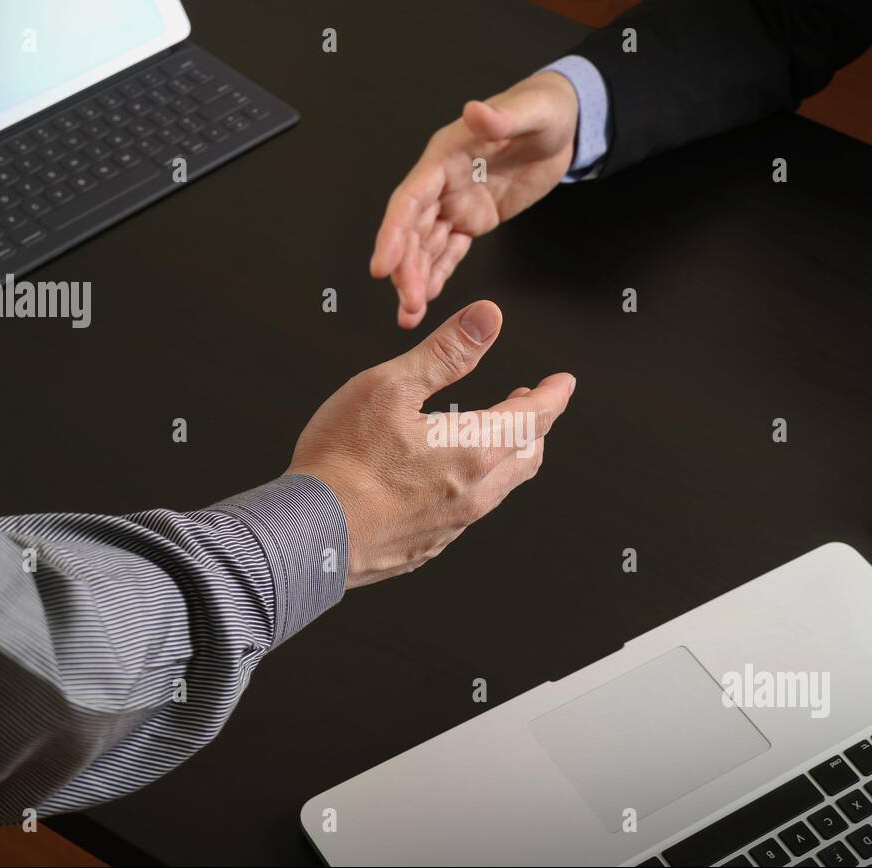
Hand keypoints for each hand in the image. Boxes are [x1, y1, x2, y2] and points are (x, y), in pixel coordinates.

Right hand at [286, 300, 575, 587]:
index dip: (553, 395)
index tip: (563, 383)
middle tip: (529, 403)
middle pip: (527, 455)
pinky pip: (469, 510)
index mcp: (474, 451)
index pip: (535, 418)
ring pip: (501, 487)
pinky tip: (449, 474)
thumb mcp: (391, 386)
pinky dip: (476, 483)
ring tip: (492, 434)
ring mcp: (452, 525)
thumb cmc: (342, 462)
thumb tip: (488, 318)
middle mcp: (473, 493)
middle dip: (535, 425)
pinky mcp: (428, 545)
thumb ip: (446, 352)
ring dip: (507, 455)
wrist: (309, 534)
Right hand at [370, 72, 579, 328]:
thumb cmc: (543, 109)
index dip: (393, 232)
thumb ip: (501, 117)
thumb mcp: (530, 111)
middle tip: (408, 303)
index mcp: (445, 155)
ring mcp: (455, 204)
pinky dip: (437, 275)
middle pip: (413, 231)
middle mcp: (442, 183)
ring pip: (426, 246)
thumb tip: (475, 112)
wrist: (563, 124)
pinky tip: (427, 300)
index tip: (383, 265)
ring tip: (410, 315)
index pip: (410, 198)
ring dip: (416, 279)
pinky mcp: (473, 220)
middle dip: (406, 268)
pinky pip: (449, 252)